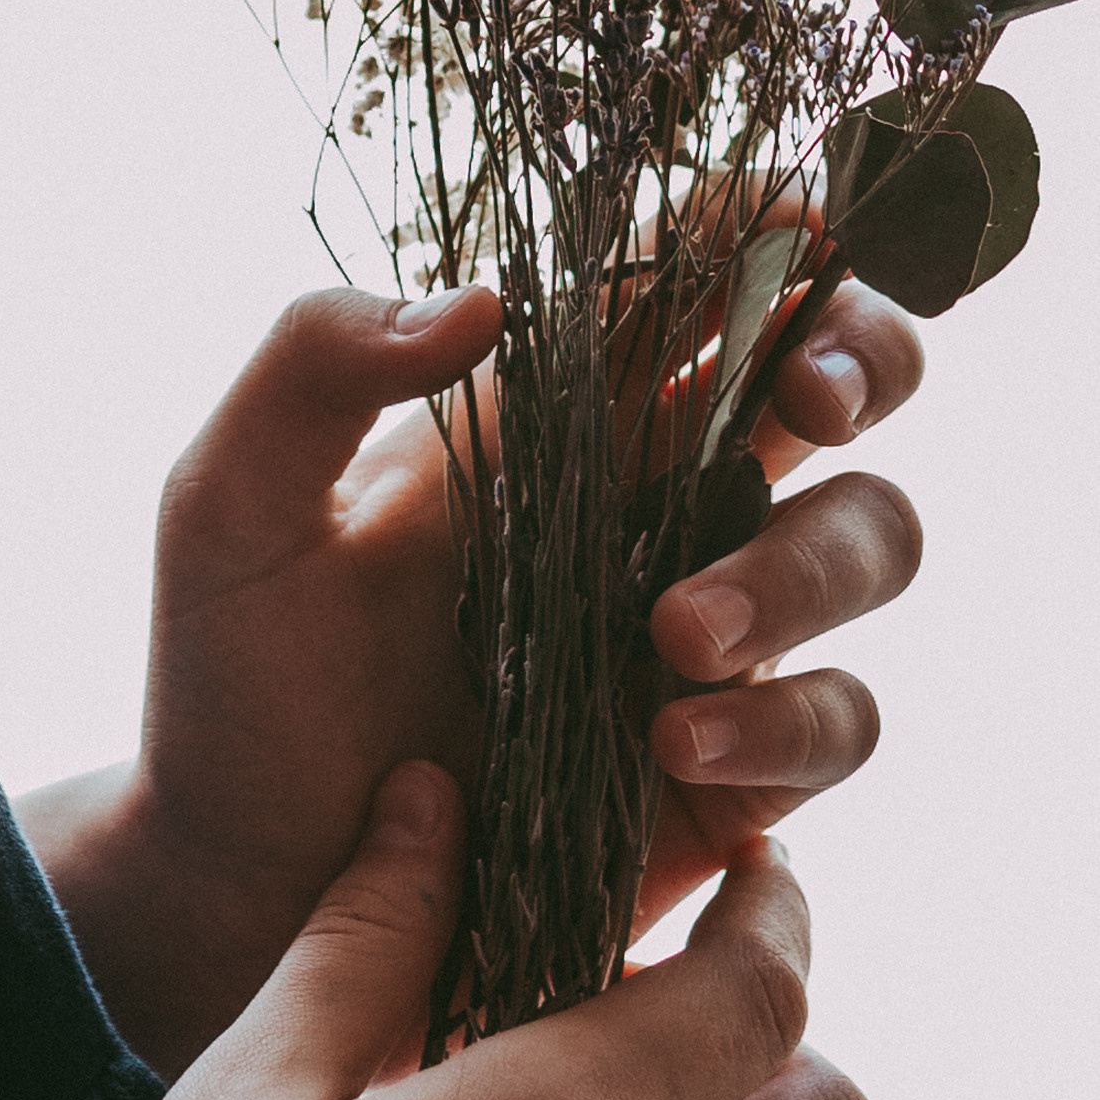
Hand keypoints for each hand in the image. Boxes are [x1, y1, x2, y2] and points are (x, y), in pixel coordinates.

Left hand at [24, 260, 921, 1075]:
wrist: (242, 875)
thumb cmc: (230, 670)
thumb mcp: (230, 496)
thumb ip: (315, 361)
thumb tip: (482, 298)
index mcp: (550, 403)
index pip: (695, 265)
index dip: (769, 223)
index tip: (788, 230)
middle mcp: (651, 494)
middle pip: (840, 379)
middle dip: (866, 358)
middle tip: (804, 402)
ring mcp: (708, 628)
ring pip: (871, 537)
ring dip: (808, 567)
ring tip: (672, 634)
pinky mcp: (732, 764)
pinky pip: (837, 718)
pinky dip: (781, 721)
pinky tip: (669, 744)